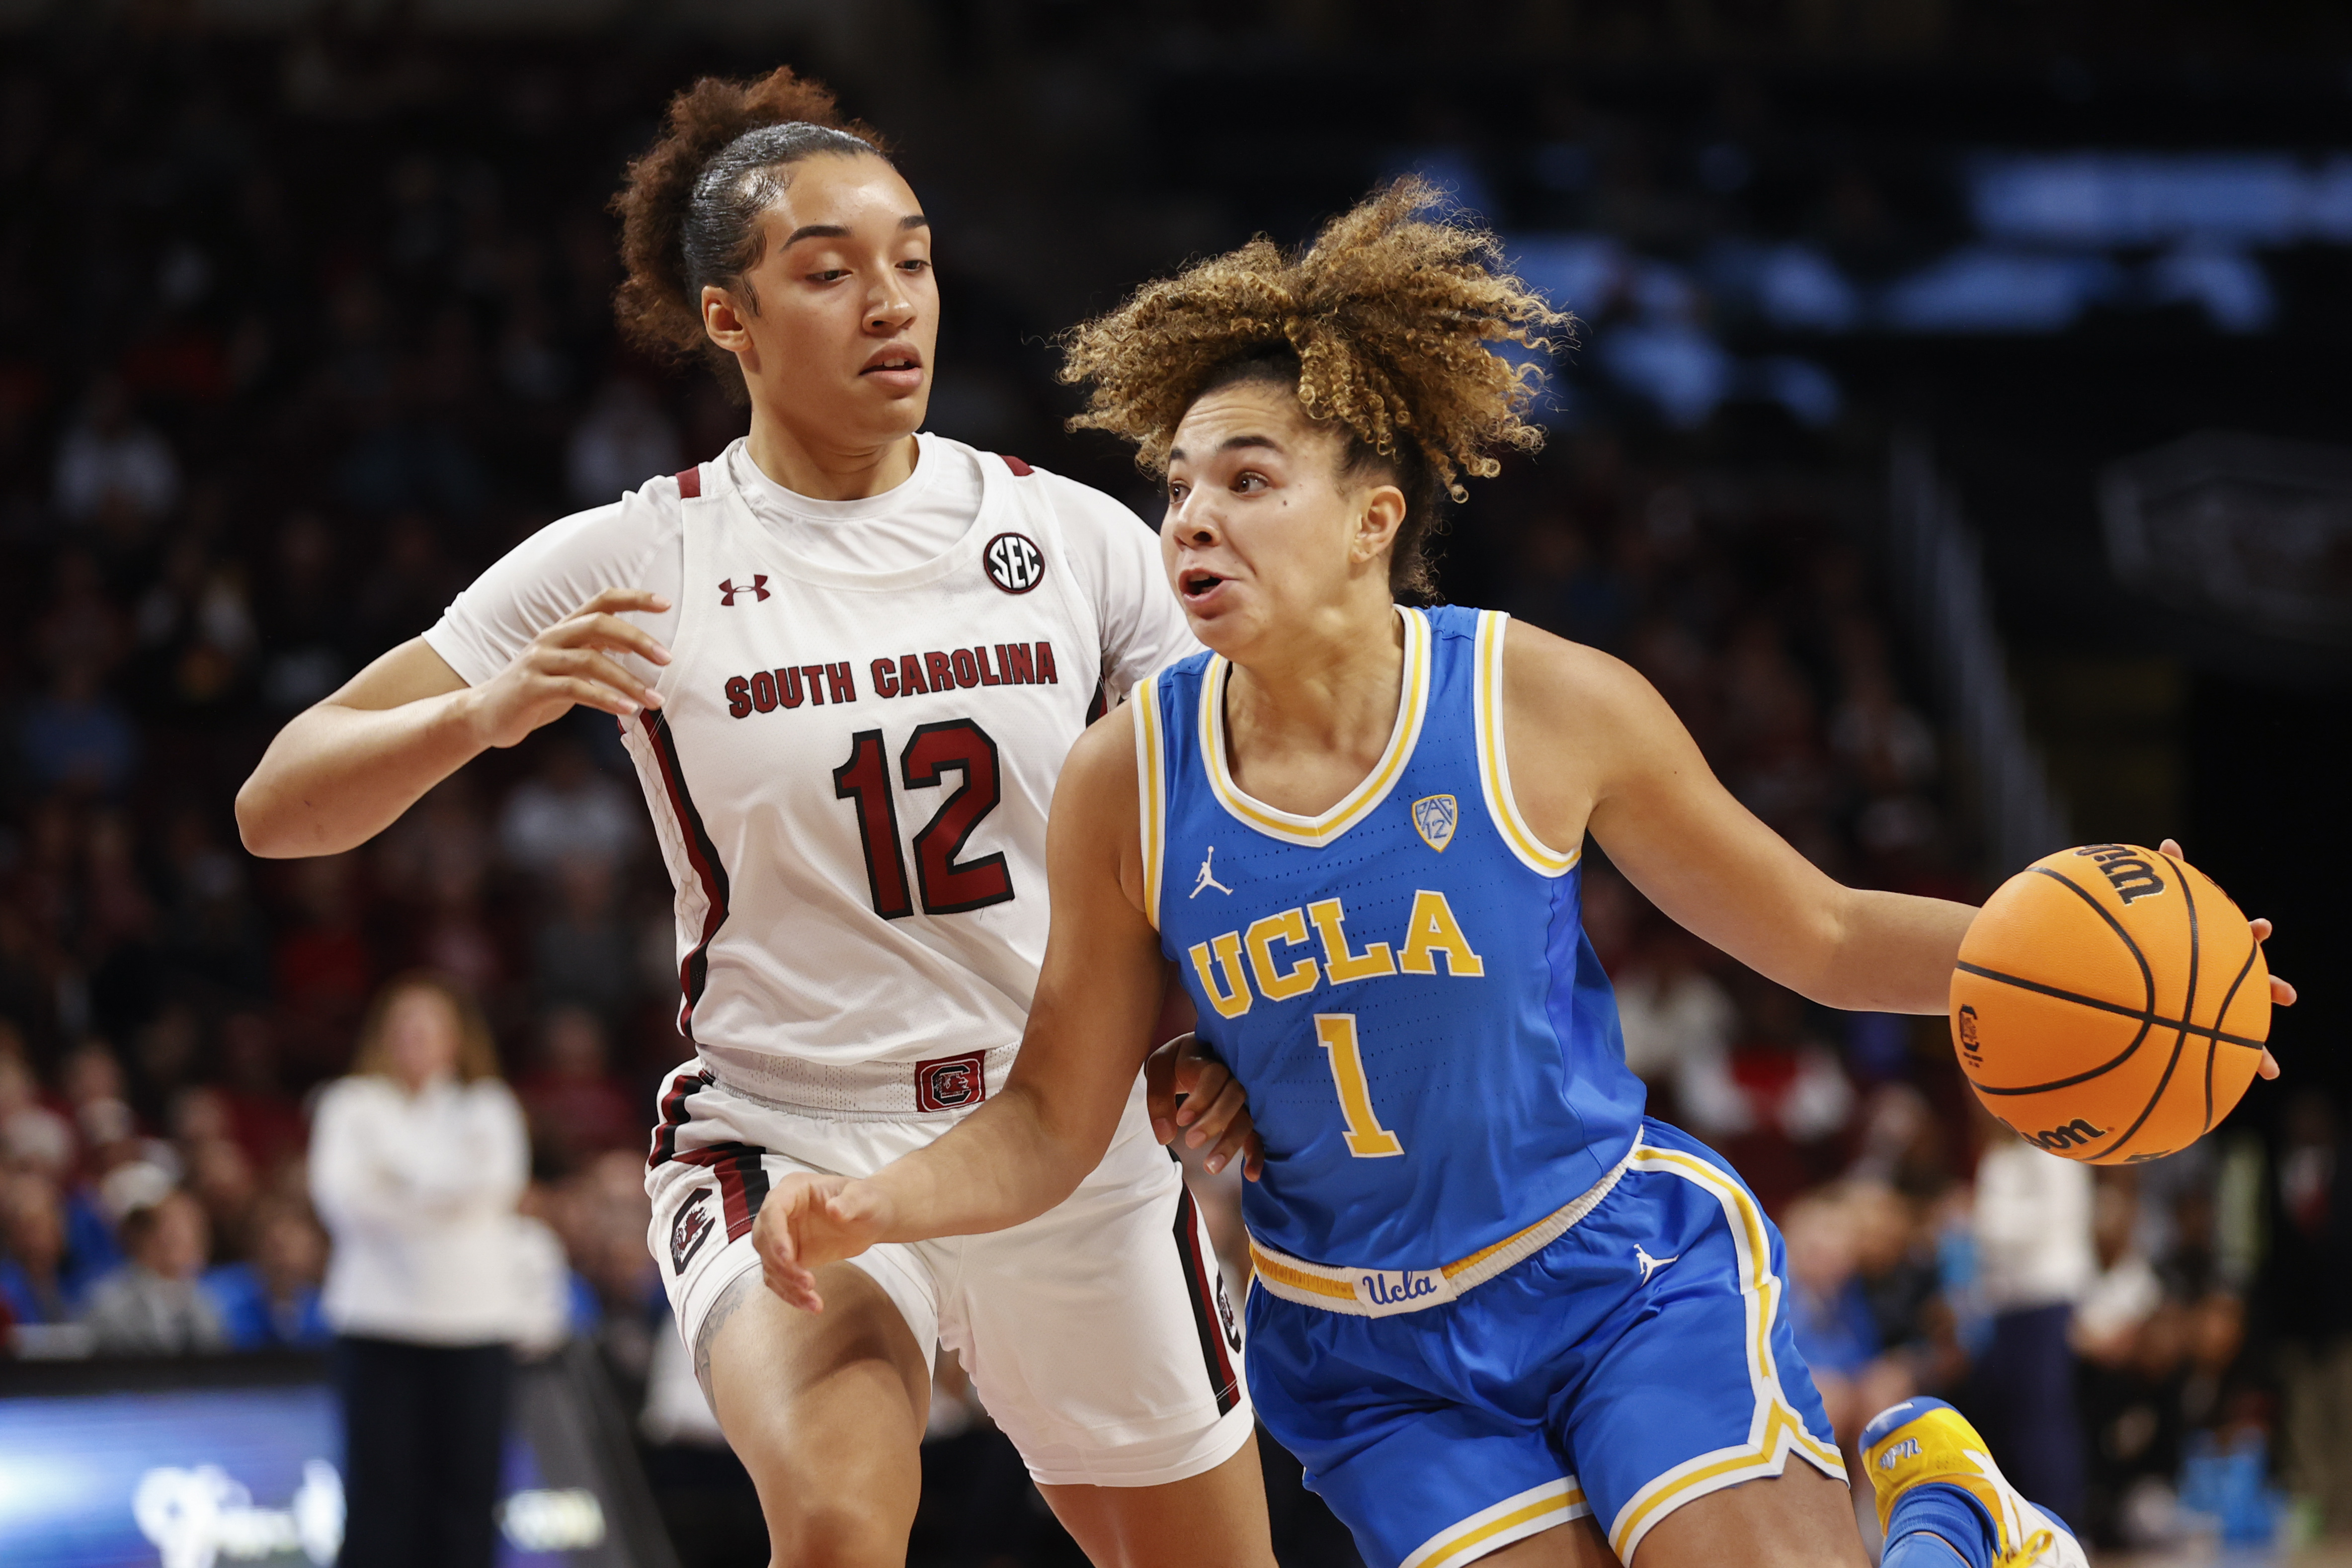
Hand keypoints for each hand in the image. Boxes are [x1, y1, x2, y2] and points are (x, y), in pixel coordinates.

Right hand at [465, 587, 672, 747]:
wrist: (485, 714)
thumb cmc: (537, 690)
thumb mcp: (570, 666)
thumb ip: (597, 650)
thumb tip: (634, 644)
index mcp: (564, 628)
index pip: (602, 601)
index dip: (634, 599)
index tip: (667, 604)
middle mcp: (551, 638)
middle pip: (599, 624)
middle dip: (638, 639)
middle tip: (668, 659)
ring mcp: (539, 661)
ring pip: (591, 660)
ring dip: (628, 681)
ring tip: (655, 700)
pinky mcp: (531, 688)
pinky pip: (575, 689)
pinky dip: (605, 699)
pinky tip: (627, 710)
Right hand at [752, 1172, 895, 1312]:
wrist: (871, 1218)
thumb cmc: (866, 1200)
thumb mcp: (864, 1197)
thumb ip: (850, 1202)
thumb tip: (834, 1210)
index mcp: (793, 1190)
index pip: (773, 1211)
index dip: (776, 1235)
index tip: (788, 1258)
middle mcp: (782, 1213)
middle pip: (764, 1240)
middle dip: (781, 1265)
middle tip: (807, 1283)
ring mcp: (783, 1236)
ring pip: (770, 1264)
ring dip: (787, 1285)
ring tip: (813, 1301)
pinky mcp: (789, 1258)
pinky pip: (780, 1278)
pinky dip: (792, 1294)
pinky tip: (811, 1305)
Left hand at [1145, 1032, 1263, 1179]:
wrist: (1195, 1055)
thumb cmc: (1176, 1063)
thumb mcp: (1160, 1069)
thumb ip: (1158, 1098)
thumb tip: (1165, 1137)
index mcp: (1207, 1060)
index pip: (1214, 1075)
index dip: (1202, 1097)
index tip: (1182, 1119)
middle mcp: (1232, 1076)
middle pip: (1236, 1095)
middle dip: (1215, 1120)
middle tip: (1191, 1142)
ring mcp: (1243, 1097)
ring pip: (1247, 1118)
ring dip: (1231, 1143)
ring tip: (1211, 1167)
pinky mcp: (1247, 1115)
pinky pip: (1257, 1134)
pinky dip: (1256, 1154)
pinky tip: (1251, 1175)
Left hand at [2159, 838, 2291, 1079]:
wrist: (2130, 979)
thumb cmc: (2150, 940)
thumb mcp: (2159, 910)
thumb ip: (2168, 878)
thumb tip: (2168, 843)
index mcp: (2213, 949)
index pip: (2238, 937)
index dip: (2251, 931)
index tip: (2260, 927)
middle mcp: (2220, 977)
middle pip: (2253, 982)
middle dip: (2270, 987)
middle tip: (2288, 994)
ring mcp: (2214, 1003)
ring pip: (2242, 1027)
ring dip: (2256, 1048)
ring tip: (2268, 1069)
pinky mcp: (2199, 1029)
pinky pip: (2214, 1055)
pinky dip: (2221, 1072)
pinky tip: (2225, 1092)